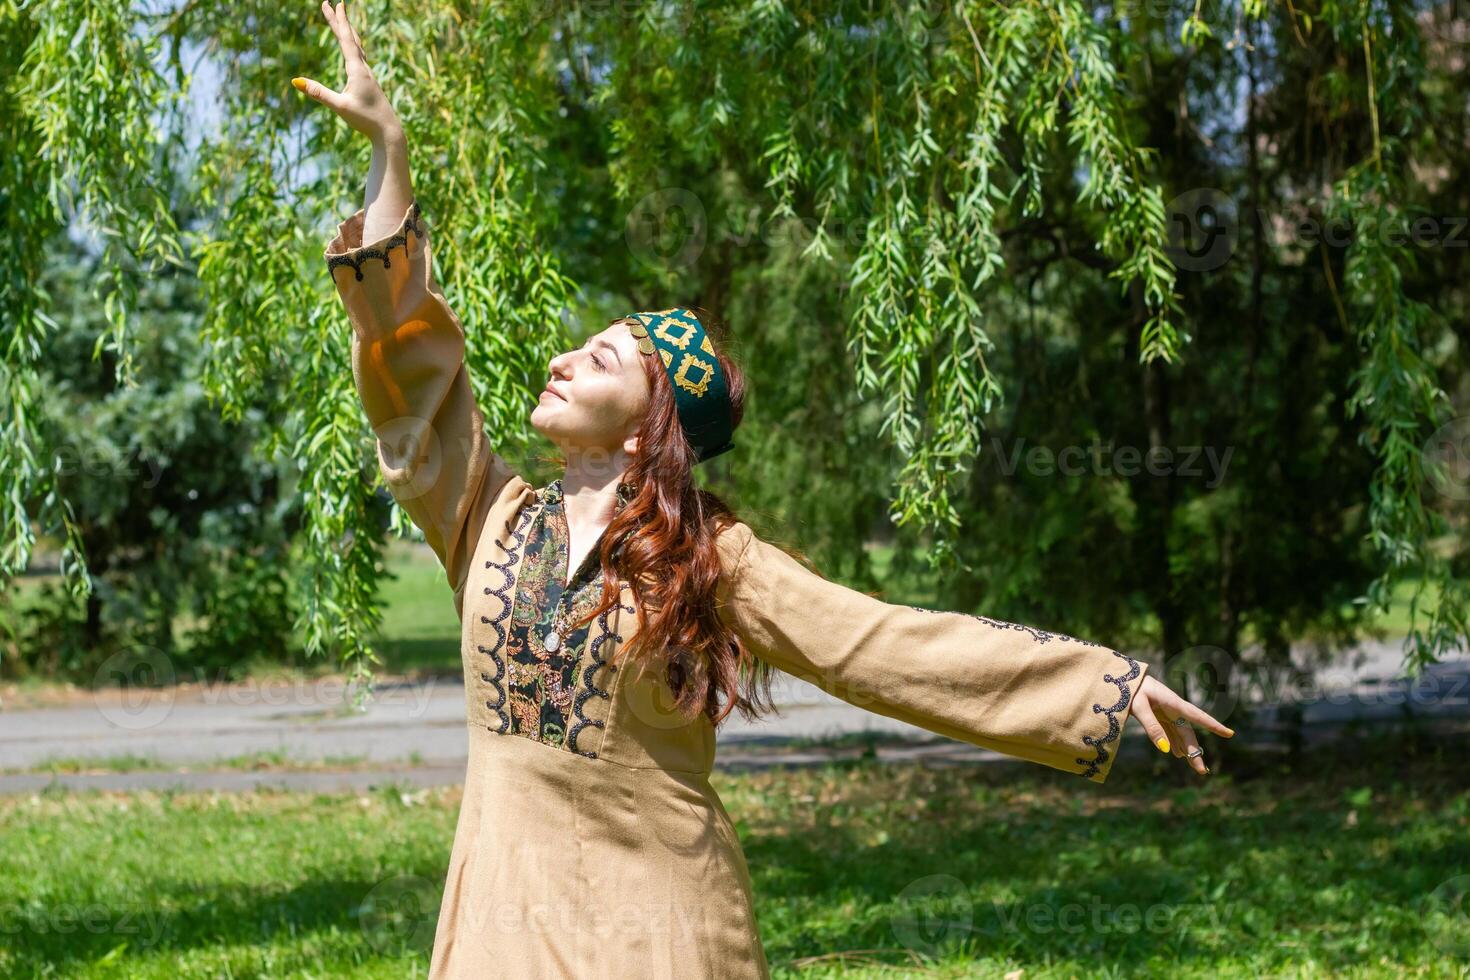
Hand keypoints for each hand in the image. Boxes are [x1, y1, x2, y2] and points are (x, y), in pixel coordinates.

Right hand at [292, 2, 402, 142]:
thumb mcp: (339, 107)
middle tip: (333, 3)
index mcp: (357, 70)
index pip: (346, 40)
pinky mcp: (370, 83)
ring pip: (358, 47)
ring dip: (349, 31)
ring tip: (344, 20)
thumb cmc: (365, 120)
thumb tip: (296, 81)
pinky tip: (354, 49)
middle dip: (340, 21)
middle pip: (351, 39)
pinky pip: (360, 57)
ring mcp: (368, 75)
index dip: (338, 21)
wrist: (388, 132)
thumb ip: (318, 93)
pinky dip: (354, 46)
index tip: (333, 4)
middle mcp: (364, 69)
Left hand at [1129, 674, 1233, 775]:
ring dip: (1186, 750)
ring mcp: (1166, 713)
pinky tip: (1178, 754)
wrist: (1122, 677)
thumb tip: (1165, 750)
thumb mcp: (1139, 707)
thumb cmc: (1131, 688)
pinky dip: (1174, 743)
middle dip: (1195, 752)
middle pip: (1188, 734)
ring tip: (1195, 766)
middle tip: (1202, 771)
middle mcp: (1174, 710)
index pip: (1198, 716)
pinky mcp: (1158, 715)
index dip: (1214, 726)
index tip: (1230, 734)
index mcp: (1174, 703)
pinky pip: (1169, 732)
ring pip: (1180, 735)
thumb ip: (1152, 727)